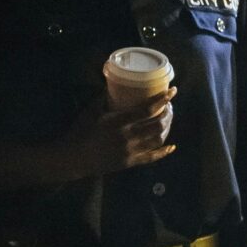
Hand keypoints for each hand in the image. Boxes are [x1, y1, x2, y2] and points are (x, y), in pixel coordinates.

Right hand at [57, 87, 176, 180]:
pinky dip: (164, 152)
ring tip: (167, 120)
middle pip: (157, 124)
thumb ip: (102, 98)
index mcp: (119, 122)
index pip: (147, 110)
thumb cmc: (80, 132)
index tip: (172, 91)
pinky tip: (172, 146)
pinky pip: (152, 158)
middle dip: (168, 113)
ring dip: (166, 128)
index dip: (162, 100)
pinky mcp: (130, 162)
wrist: (74, 158)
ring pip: (158, 139)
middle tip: (169, 105)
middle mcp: (128, 137)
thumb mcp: (90, 111)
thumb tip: (112, 84)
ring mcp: (130, 151)